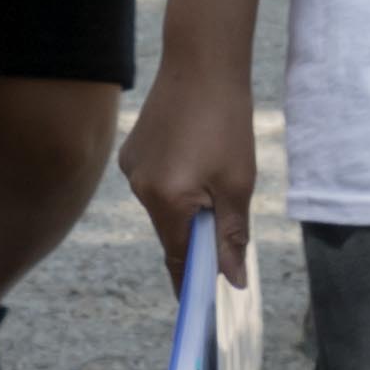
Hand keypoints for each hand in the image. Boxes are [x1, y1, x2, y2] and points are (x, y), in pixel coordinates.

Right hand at [119, 56, 257, 281]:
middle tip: (226, 213)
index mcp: (166, 202)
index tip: (202, 305)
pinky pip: (154, 181)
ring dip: (186, 203)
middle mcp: (139, 189)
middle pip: (171, 232)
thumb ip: (232, 237)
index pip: (178, 259)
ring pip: (162, 205)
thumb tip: (233, 281)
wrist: (202, 64)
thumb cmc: (226, 123)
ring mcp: (130, 169)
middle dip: (197, 233)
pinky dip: (174, 180)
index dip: (191, 283)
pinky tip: (193, 152)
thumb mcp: (238, 184)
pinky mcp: (130, 151)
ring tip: (213, 168)